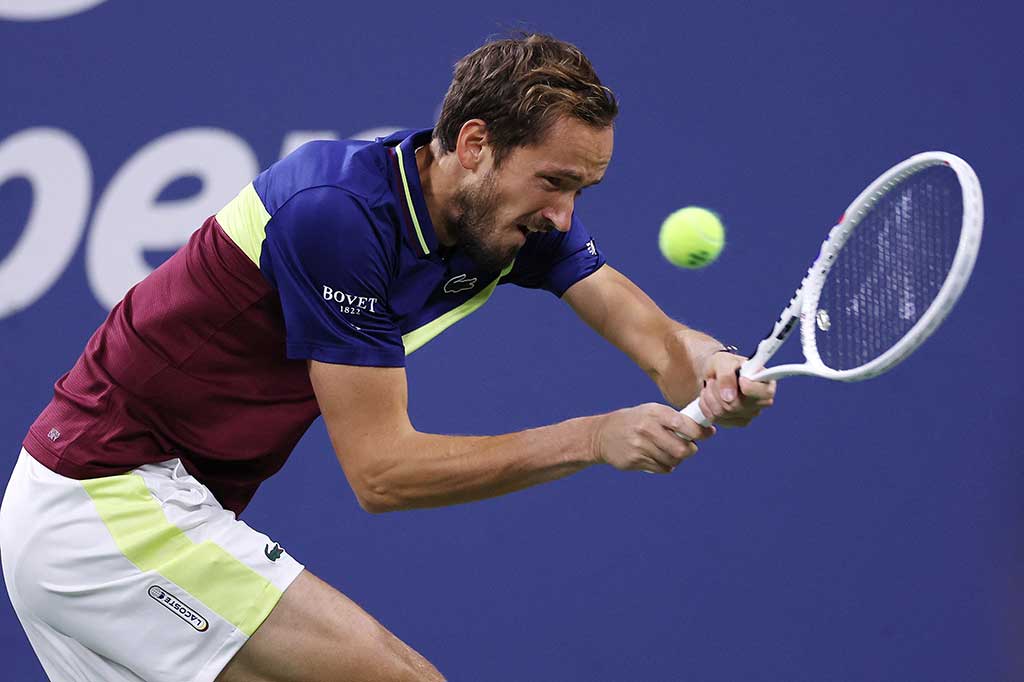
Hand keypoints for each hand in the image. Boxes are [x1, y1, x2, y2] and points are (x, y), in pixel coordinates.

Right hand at [593, 403, 714, 473]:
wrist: (602, 434)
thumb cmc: (634, 422)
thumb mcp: (650, 412)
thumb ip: (673, 419)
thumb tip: (703, 429)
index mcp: (653, 412)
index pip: (683, 424)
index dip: (700, 432)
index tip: (708, 433)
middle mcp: (646, 428)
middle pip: (681, 449)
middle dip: (690, 450)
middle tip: (689, 448)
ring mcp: (639, 446)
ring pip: (672, 460)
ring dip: (677, 459)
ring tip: (671, 452)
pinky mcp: (634, 460)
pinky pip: (661, 468)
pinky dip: (666, 466)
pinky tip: (658, 458)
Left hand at [698, 353, 775, 426]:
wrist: (713, 374)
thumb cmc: (723, 365)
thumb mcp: (723, 361)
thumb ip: (726, 375)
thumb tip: (729, 397)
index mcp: (765, 382)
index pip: (766, 393)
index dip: (750, 389)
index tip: (740, 379)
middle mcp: (761, 401)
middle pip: (738, 406)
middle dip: (718, 391)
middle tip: (714, 379)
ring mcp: (750, 414)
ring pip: (724, 413)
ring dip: (710, 398)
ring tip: (710, 386)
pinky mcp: (736, 422)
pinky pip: (717, 419)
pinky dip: (707, 407)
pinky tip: (709, 397)